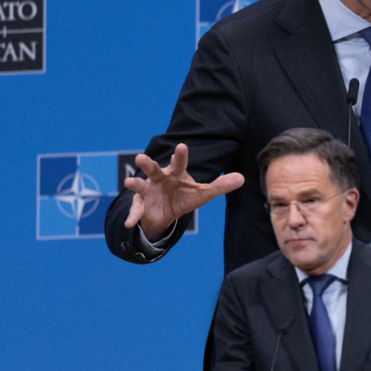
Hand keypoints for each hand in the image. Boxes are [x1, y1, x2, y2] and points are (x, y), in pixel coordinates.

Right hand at [123, 143, 243, 239]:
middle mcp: (159, 178)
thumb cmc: (184, 196)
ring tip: (128, 183)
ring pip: (140, 184)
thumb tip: (242, 178)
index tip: (181, 147)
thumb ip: (219, 186)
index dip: (180, 155)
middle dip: (147, 163)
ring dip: (134, 183)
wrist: (166, 213)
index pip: (179, 163)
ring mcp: (147, 190)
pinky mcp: (140, 204)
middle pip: (153, 169)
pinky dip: (133, 216)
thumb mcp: (202, 194)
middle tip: (140, 157)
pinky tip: (129, 223)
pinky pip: (136, 210)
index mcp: (175, 173)